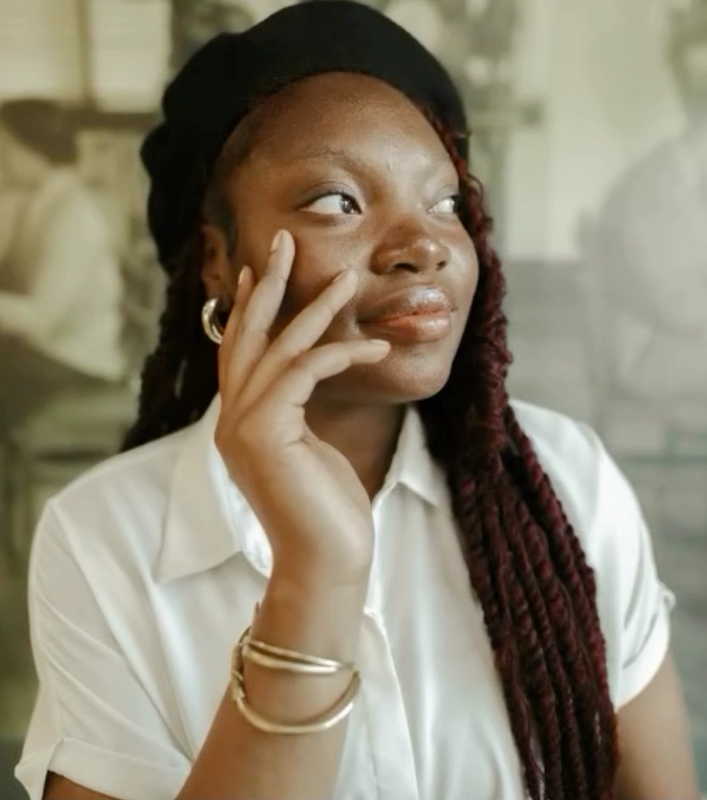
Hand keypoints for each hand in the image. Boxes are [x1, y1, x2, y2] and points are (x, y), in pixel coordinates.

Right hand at [214, 230, 390, 583]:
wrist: (327, 563)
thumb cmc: (328, 510)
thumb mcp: (311, 447)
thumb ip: (298, 411)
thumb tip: (310, 376)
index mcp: (241, 422)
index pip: (240, 352)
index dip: (249, 307)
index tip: (261, 268)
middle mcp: (232, 421)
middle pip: (246, 336)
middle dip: (266, 285)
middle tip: (284, 239)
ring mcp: (242, 428)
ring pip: (278, 349)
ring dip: (315, 309)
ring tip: (347, 277)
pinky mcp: (264, 435)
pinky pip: (304, 374)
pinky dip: (341, 353)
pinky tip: (377, 346)